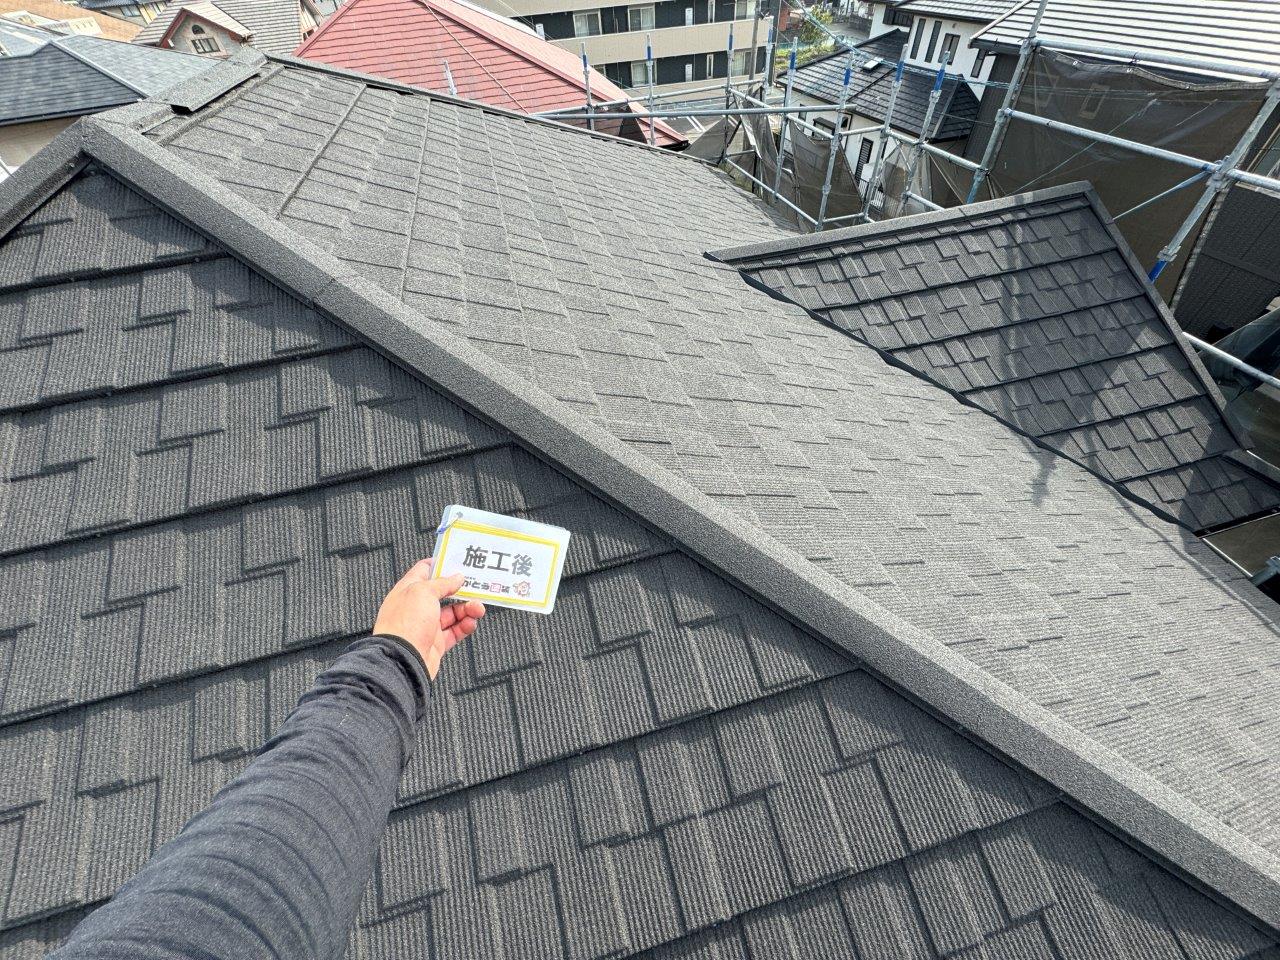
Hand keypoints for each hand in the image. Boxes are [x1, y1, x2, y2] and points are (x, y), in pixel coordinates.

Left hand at [373, 559, 485, 678]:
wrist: (402, 660)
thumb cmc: (404, 624)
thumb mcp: (424, 591)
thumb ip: (443, 583)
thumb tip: (456, 577)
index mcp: (408, 590)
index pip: (424, 571)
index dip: (441, 565)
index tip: (457, 563)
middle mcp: (416, 607)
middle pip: (443, 593)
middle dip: (461, 591)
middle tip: (476, 588)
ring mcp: (426, 626)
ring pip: (452, 613)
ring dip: (468, 609)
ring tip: (478, 608)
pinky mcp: (435, 643)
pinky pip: (455, 631)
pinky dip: (465, 626)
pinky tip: (471, 623)